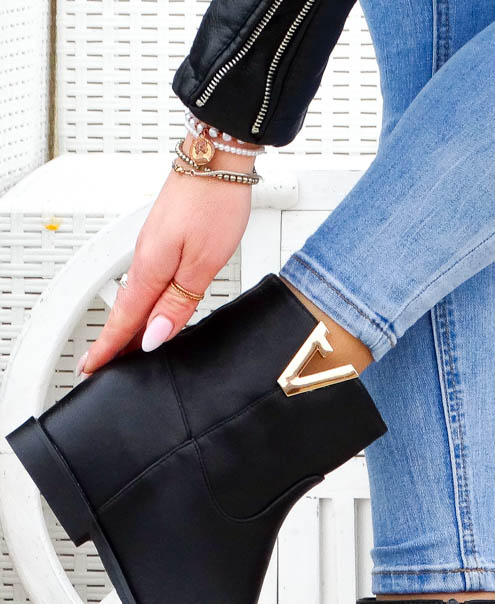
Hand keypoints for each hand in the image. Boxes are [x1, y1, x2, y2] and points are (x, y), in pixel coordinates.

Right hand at [81, 142, 254, 373]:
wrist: (218, 162)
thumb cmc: (213, 205)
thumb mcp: (202, 265)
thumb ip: (178, 303)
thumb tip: (154, 336)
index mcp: (151, 269)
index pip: (126, 320)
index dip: (110, 348)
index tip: (94, 368)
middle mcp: (146, 258)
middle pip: (127, 311)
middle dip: (115, 341)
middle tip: (102, 366)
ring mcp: (153, 247)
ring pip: (137, 296)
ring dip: (129, 323)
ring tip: (125, 348)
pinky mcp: (163, 239)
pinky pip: (147, 280)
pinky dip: (142, 301)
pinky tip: (149, 309)